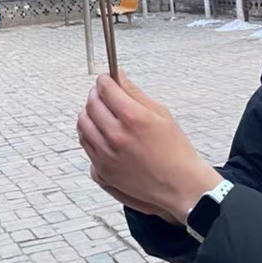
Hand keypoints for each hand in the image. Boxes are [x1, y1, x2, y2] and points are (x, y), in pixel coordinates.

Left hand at [77, 72, 221, 223]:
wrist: (178, 185)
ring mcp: (106, 154)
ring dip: (88, 111)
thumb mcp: (161, 114)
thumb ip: (135, 94)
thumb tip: (118, 77)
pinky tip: (99, 128)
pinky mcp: (102, 168)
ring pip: (83, 122)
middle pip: (91, 104)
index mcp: (134, 118)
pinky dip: (88, 130)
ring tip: (100, 110)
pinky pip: (84, 142)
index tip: (106, 78)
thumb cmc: (174, 150)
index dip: (104, 79)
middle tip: (104, 92)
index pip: (106, 89)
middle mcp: (117, 136)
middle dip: (96, 93)